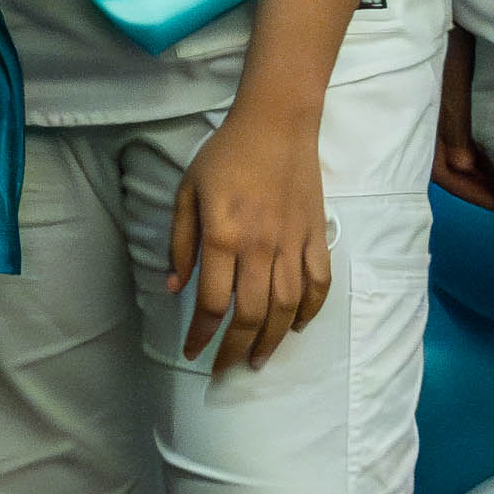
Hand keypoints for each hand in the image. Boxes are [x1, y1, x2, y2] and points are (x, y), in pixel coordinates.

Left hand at [163, 103, 333, 378]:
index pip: (212, 302)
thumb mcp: (187, 192)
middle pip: (252, 314)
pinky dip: (311, 310)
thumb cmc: (225, 155)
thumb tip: (175, 288)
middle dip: (236, 348)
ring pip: (287, 307)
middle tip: (225, 369)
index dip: (201, 334)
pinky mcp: (316, 236)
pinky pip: (319, 283)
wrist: (277, 124)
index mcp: (224, 237)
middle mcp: (260, 248)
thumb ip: (181, 243)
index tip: (192, 352)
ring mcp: (292, 244)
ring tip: (259, 359)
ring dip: (274, 340)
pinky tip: (299, 326)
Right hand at [433, 29, 493, 207]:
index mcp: (418, 123)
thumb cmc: (439, 48)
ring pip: (444, 147)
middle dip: (469, 181)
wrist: (419, 7)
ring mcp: (423, 107)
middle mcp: (417, 121)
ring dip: (469, 164)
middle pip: (441, 163)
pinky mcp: (432, 93)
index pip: (442, 170)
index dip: (468, 189)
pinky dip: (465, 142)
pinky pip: (446, 129)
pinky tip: (479, 144)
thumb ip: (455, 127)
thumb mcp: (451, 87)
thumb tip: (465, 165)